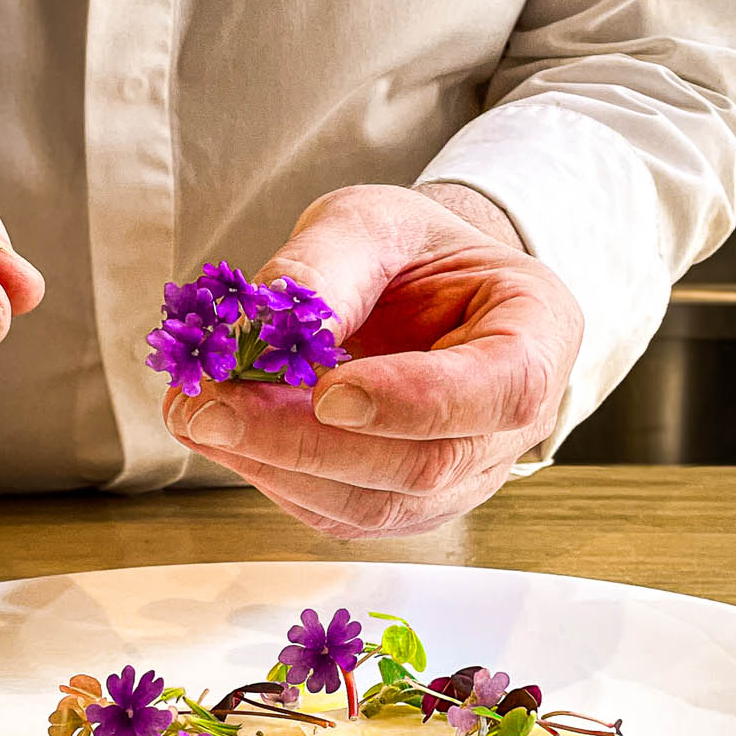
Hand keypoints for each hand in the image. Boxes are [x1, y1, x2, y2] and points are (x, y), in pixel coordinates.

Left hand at [165, 183, 582, 537]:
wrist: (423, 299)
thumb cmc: (416, 256)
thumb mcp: (377, 221)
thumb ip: (330, 262)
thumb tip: (266, 321)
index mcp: (537, 335)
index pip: (501, 391)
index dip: (414, 402)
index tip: (329, 391)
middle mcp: (510, 428)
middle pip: (425, 465)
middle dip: (309, 442)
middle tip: (215, 406)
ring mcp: (461, 480)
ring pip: (375, 505)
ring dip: (277, 466)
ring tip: (198, 414)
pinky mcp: (402, 507)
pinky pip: (340, 513)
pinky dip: (273, 479)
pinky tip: (222, 434)